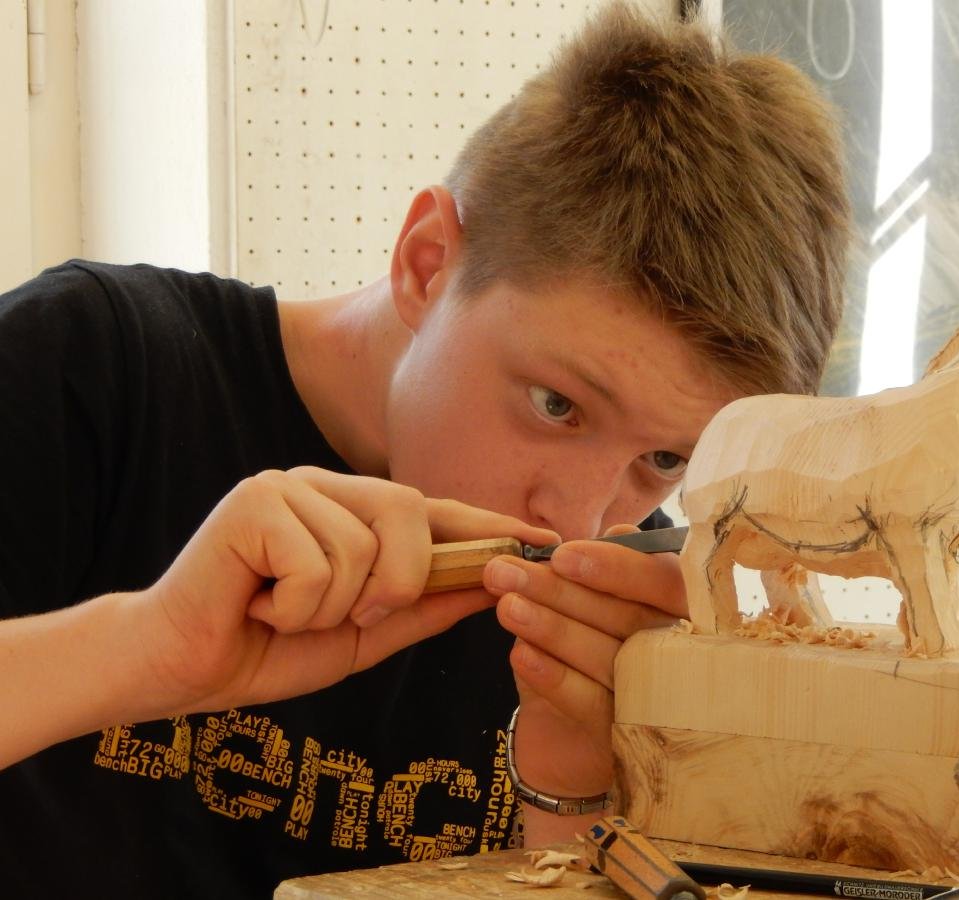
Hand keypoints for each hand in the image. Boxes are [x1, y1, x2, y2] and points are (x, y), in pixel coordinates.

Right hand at [133, 466, 556, 718]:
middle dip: (400, 580)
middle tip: (352, 615)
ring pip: (365, 548)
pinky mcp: (255, 501)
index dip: (489, 525)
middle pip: (410, 513)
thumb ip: (419, 609)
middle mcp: (325, 487)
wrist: (178, 666)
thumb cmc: (267, 648)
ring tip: (282, 610)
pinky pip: (319, 563)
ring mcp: (289, 486)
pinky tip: (259, 604)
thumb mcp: (360, 636)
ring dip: (331, 607)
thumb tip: (487, 590)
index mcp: (352, 513)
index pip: (435, 511)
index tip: (546, 540)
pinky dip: (296, 606)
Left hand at [482, 525, 686, 803]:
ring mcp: (657, 700)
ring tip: (506, 605)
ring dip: (552, 628)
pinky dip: (554, 677)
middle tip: (502, 571)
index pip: (665, 581)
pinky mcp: (625, 736)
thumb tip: (620, 534)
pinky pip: (590, 704)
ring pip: (608, 658)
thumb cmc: (593, 645)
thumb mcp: (601, 601)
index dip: (617, 566)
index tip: (561, 554)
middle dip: (560, 592)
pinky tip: (519, 653)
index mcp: (685, 610)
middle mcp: (682, 654)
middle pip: (628, 619)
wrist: (571, 735)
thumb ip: (612, 566)